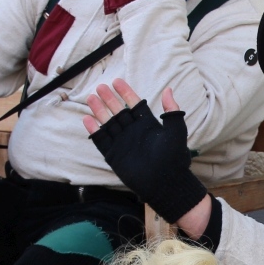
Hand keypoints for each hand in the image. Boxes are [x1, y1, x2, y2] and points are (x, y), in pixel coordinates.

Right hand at [83, 78, 208, 223]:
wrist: (166, 183)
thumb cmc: (174, 158)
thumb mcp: (176, 131)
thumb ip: (172, 110)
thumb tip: (168, 89)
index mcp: (148, 125)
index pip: (134, 104)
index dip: (126, 92)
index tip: (117, 81)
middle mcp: (133, 132)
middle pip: (118, 111)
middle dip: (109, 99)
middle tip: (100, 87)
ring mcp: (123, 143)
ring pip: (108, 123)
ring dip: (99, 111)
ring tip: (91, 98)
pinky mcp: (114, 155)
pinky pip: (101, 140)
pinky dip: (94, 131)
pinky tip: (87, 120)